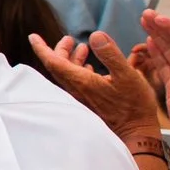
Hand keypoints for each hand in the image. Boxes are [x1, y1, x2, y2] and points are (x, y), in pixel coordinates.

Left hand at [33, 31, 166, 141]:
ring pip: (68, 74)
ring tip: (81, 47)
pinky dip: (79, 69)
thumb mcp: (127, 75)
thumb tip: (95, 35)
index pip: (52, 62)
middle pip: (58, 66)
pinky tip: (89, 66)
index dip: (41, 48)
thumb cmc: (134, 106)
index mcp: (81, 81)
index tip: (33, 37)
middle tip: (69, 39)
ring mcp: (82, 97)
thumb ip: (110, 54)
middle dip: (60, 50)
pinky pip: (76, 82)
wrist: (136, 133)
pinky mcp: (88, 102)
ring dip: (71, 59)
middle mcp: (76, 90)